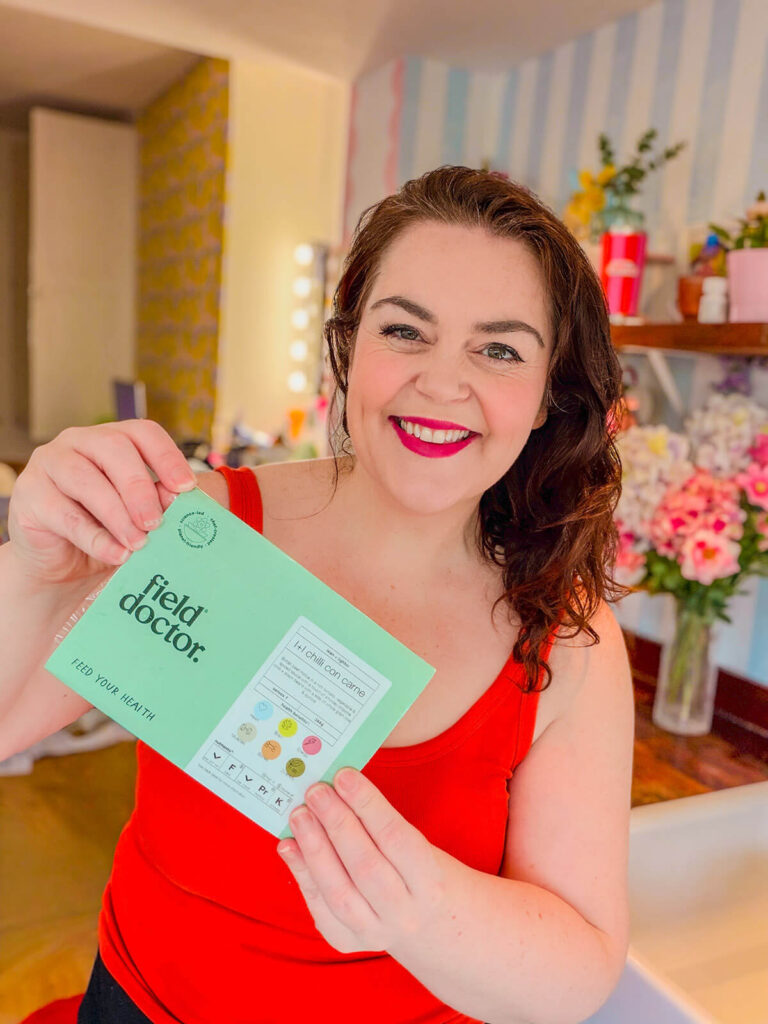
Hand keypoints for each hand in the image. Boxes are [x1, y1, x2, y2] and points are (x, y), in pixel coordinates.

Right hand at [9, 420, 196, 587]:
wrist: (60, 564)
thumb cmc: (106, 531)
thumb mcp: (137, 516)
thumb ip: (155, 502)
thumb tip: (176, 500)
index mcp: (112, 439)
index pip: (143, 433)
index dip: (168, 457)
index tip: (187, 487)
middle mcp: (79, 442)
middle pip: (113, 448)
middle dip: (139, 487)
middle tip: (156, 522)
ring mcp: (49, 464)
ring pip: (85, 480)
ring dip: (117, 514)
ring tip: (138, 544)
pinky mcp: (28, 495)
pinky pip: (65, 515)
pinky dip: (94, 538)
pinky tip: (116, 554)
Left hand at [276, 768, 446, 953]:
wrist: (425, 924)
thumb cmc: (415, 869)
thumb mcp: (416, 845)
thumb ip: (380, 821)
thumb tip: (336, 786)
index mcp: (430, 882)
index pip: (396, 838)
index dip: (368, 805)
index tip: (344, 775)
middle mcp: (405, 913)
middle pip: (366, 866)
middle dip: (337, 823)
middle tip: (316, 791)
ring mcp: (375, 933)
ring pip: (338, 892)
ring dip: (314, 849)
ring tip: (299, 815)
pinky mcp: (346, 942)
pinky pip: (319, 907)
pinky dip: (302, 873)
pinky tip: (289, 845)